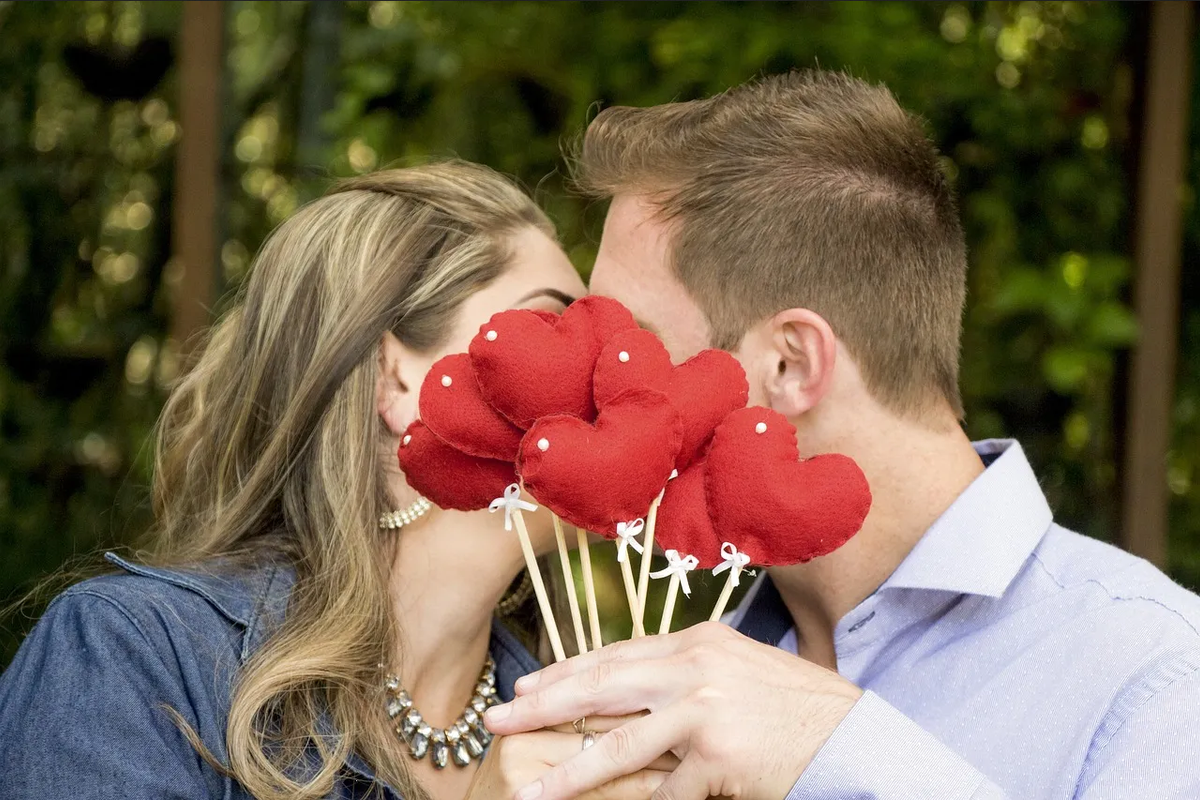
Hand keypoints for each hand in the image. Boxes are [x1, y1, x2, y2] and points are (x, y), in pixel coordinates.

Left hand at [483, 622, 862, 799]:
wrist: (853, 736)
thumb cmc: (794, 706)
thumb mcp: (735, 670)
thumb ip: (684, 673)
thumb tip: (627, 690)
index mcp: (696, 641)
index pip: (614, 655)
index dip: (565, 671)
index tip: (527, 684)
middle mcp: (694, 668)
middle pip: (600, 687)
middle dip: (544, 705)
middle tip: (500, 717)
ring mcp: (703, 710)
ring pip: (618, 746)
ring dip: (570, 774)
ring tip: (533, 790)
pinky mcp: (717, 756)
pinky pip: (665, 793)